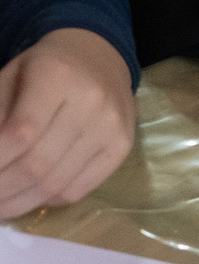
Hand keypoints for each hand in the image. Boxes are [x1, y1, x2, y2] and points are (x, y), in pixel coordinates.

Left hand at [0, 29, 135, 218]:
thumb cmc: (44, 69)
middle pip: (37, 164)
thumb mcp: (9, 79)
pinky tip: (30, 196)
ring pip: (56, 183)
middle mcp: (91, 102)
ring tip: (0, 206)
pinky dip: (47, 200)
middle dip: (2, 190)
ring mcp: (111, 127)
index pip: (20, 134)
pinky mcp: (122, 146)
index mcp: (56, 77)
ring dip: (19, 202)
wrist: (100, 57)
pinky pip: (79, 189)